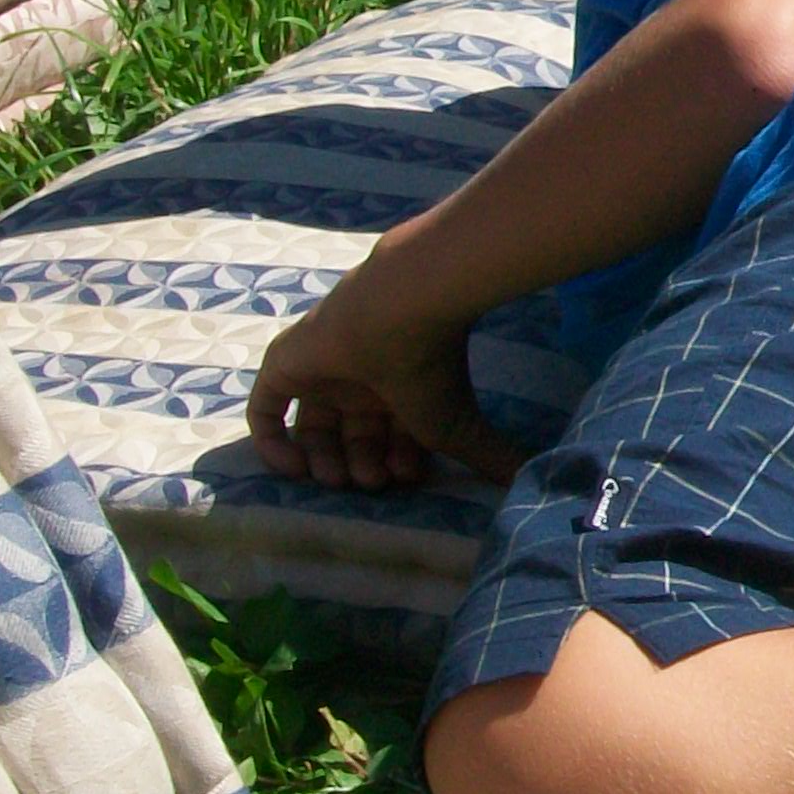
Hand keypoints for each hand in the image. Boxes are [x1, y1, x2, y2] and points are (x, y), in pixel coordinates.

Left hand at [246, 261, 523, 490]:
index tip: (411, 474)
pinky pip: (264, 410)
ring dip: (324, 462)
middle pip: (352, 436)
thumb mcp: (456, 427)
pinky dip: (271, 444)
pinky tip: (295, 468)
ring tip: (339, 478)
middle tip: (373, 480)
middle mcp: (359, 380)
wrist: (398, 312)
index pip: (393, 434)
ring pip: (313, 428)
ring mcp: (319, 371)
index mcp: (399, 388)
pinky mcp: (284, 365)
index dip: (399, 460)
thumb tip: (529, 481)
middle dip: (362, 465)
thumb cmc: (428, 372)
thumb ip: (488, 456)